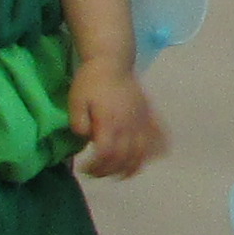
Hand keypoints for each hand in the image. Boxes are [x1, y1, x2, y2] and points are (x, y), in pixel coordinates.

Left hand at [67, 62, 166, 177]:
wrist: (112, 60)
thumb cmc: (91, 81)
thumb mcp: (75, 100)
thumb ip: (78, 122)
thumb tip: (86, 138)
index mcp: (110, 122)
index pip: (107, 155)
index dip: (96, 167)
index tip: (84, 168)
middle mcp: (129, 125)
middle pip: (124, 159)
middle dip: (109, 171)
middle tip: (95, 172)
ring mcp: (141, 121)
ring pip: (142, 153)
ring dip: (131, 168)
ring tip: (118, 174)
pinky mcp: (148, 116)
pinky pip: (158, 137)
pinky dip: (156, 152)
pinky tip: (149, 159)